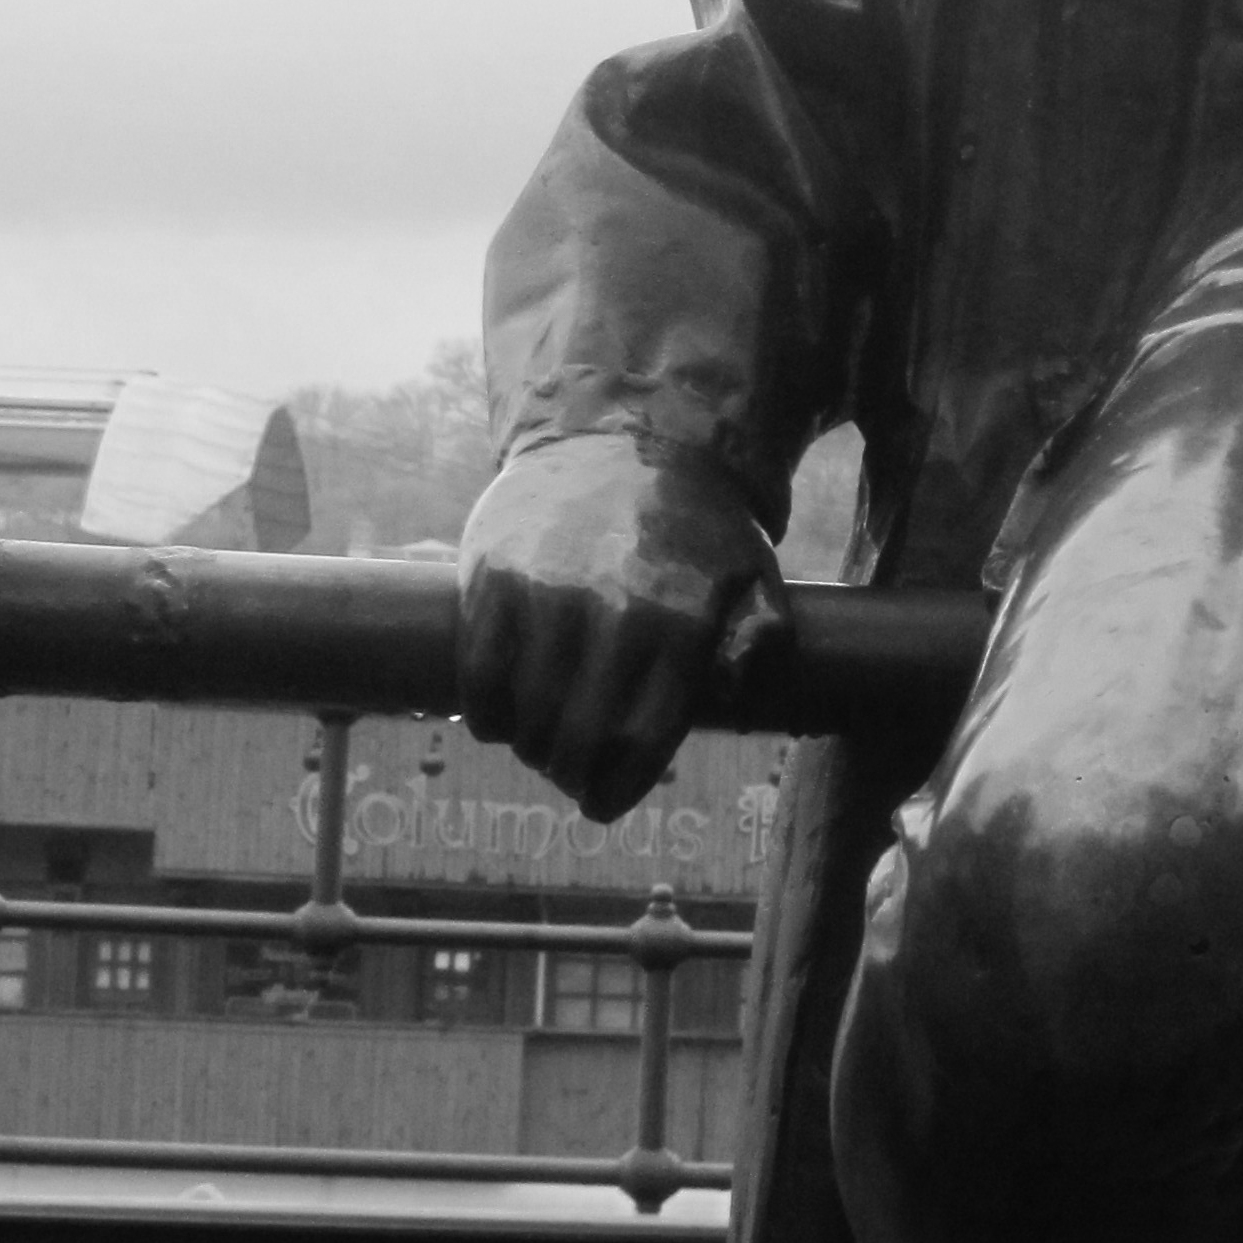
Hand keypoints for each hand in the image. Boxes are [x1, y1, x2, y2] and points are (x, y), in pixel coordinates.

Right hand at [456, 433, 784, 820]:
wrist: (620, 440)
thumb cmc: (693, 526)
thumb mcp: (752, 576)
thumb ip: (762, 640)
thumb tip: (735, 692)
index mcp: (678, 626)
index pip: (640, 744)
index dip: (616, 788)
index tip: (601, 802)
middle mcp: (612, 615)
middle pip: (576, 741)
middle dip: (570, 774)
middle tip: (569, 775)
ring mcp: (547, 596)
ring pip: (525, 717)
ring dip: (529, 748)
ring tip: (539, 744)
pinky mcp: (494, 578)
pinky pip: (480, 676)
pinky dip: (487, 714)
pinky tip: (500, 718)